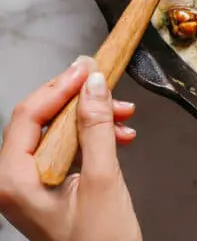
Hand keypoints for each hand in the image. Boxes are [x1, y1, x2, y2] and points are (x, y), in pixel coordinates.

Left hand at [0, 57, 141, 240]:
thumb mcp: (102, 178)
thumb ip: (96, 126)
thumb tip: (94, 83)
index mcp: (14, 180)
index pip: (28, 115)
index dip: (59, 86)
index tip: (88, 67)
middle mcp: (16, 181)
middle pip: (42, 120)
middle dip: (80, 100)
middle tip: (107, 81)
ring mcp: (32, 185)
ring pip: (58, 131)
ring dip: (92, 117)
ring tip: (124, 113)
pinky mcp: (51, 187)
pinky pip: (68, 147)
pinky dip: (94, 136)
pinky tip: (121, 135)